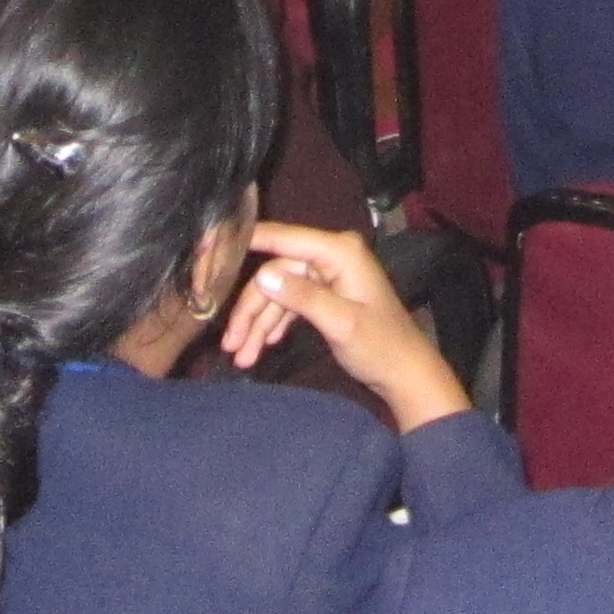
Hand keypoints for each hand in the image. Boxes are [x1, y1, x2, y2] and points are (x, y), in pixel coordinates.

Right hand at [221, 224, 470, 433]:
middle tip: (230, 343)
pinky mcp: (325, 293)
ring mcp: (328, 275)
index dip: (245, 241)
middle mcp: (332, 256)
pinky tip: (258, 348)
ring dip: (258, 324)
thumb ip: (303, 298)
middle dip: (251, 309)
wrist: (404, 374)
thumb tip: (263, 275)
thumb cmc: (380, 347)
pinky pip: (290, 303)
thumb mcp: (341, 324)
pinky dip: (273, 325)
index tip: (208, 246)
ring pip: (279, 292)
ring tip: (241, 356)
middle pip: (276, 273)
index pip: (284, 239)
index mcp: (340, 252)